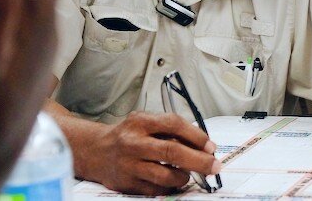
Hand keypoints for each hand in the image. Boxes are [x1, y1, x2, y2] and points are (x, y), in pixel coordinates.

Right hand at [84, 112, 220, 194]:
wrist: (96, 151)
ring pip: (165, 175)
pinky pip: (156, 190)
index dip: (196, 136)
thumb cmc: (129, 135)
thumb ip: (170, 128)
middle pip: (172, 152)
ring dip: (184, 177)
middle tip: (214, 166)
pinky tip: (175, 182)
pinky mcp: (127, 183)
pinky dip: (171, 188)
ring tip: (189, 174)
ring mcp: (129, 165)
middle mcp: (134, 142)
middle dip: (199, 160)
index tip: (210, 146)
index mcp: (141, 121)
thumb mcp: (146, 122)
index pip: (174, 124)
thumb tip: (202, 144)